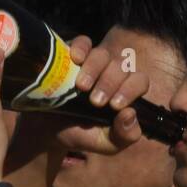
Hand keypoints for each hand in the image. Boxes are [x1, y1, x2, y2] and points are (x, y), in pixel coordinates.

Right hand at [51, 35, 149, 154]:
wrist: (47, 130)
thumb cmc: (80, 134)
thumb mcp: (106, 144)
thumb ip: (125, 136)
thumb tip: (130, 113)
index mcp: (124, 92)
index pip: (139, 81)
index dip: (131, 89)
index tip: (114, 105)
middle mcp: (111, 74)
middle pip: (121, 67)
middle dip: (110, 83)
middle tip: (94, 101)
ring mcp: (92, 62)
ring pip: (103, 54)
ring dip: (95, 69)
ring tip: (81, 87)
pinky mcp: (73, 55)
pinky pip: (83, 42)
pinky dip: (81, 47)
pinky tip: (75, 59)